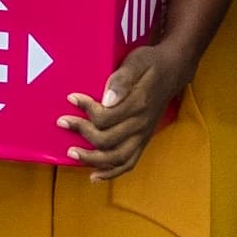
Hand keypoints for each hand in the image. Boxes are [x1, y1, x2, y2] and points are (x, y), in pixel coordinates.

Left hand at [62, 43, 191, 179]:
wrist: (173, 70)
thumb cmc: (150, 63)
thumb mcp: (137, 61)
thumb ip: (122, 80)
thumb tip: (107, 99)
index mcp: (139, 103)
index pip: (106, 116)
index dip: (85, 109)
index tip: (72, 98)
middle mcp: (141, 124)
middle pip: (106, 139)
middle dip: (81, 132)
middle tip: (63, 121)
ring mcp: (143, 135)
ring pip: (116, 158)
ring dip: (92, 159)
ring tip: (72, 153)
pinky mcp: (143, 140)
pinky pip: (129, 164)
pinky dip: (110, 173)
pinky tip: (94, 175)